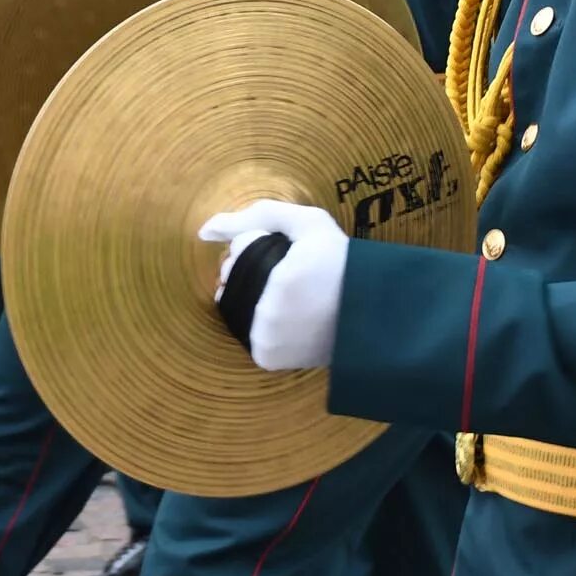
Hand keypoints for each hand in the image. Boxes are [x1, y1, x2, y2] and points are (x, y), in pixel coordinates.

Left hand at [200, 199, 347, 370]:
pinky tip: (286, 316)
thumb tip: (204, 231)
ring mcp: (265, 341)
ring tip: (290, 295)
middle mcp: (265, 316)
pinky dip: (259, 320)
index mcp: (276, 280)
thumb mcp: (309, 223)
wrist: (372, 313)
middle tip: (290, 275)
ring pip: (237, 303)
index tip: (290, 253)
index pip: (239, 249)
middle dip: (250, 269)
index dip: (261, 244)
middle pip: (233, 278)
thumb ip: (256, 216)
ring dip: (252, 295)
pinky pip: (245, 328)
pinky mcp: (267, 359)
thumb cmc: (342, 262)